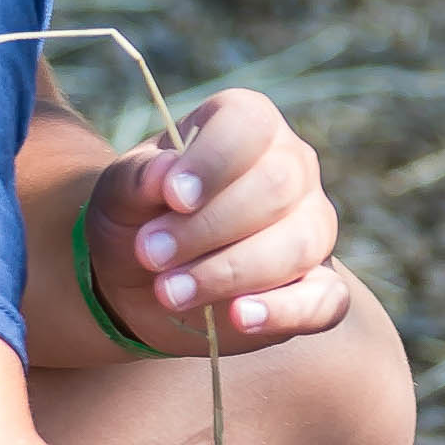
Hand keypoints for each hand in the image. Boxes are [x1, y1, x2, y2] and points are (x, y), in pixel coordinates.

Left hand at [81, 88, 353, 347]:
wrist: (142, 278)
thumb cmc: (139, 216)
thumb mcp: (119, 193)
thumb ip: (136, 179)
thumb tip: (163, 174)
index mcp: (248, 126)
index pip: (250, 126)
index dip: (213, 163)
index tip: (173, 198)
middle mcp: (293, 168)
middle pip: (276, 187)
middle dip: (209, 227)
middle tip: (151, 254)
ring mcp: (314, 228)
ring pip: (299, 244)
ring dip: (231, 272)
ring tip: (170, 292)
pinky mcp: (318, 289)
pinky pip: (325, 300)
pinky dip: (284, 310)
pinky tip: (240, 318)